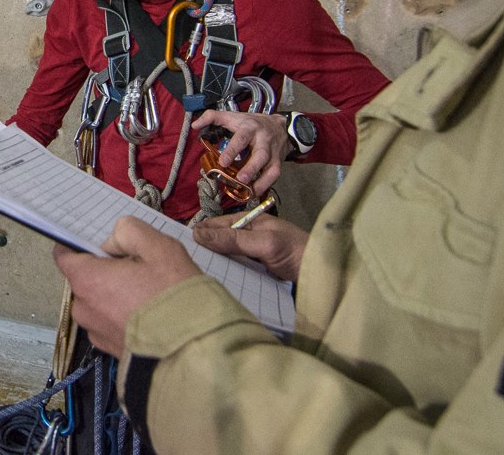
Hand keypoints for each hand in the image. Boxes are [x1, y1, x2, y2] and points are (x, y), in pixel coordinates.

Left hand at [52, 217, 201, 355]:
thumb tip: (113, 240)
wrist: (192, 353)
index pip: (64, 255)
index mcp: (87, 280)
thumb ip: (129, 231)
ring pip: (98, 302)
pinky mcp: (111, 351)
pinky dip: (123, 316)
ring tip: (149, 294)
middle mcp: (84, 309)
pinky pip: (110, 323)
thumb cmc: (172, 296)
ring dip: (115, 295)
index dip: (81, 244)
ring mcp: (96, 333)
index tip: (104, 243)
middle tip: (140, 268)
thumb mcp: (158, 247)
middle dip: (106, 270)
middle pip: (85, 279)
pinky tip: (150, 315)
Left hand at [192, 110, 291, 194]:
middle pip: (260, 154)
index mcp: (250, 128)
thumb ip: (213, 117)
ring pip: (270, 168)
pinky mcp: (278, 162)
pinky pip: (274, 176)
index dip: (232, 150)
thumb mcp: (233, 116)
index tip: (223, 162)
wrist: (281, 126)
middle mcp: (263, 141)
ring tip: (249, 192)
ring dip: (261, 181)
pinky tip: (254, 193)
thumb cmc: (252, 123)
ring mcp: (273, 153)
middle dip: (251, 167)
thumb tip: (195, 125)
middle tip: (240, 179)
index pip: (241, 138)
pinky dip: (265, 185)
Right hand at [192, 213, 308, 281]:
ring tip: (194, 271)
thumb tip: (198, 234)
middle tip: (184, 260)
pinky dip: (226, 272)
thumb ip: (233, 239)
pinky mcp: (257, 271)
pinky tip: (215, 281)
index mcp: (250, 222)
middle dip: (204, 247)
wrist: (323, 274)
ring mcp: (253, 254)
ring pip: (226, 256)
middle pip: (220, 240)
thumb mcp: (264, 242)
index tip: (181, 242)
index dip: (201, 231)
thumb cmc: (295, 251)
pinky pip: (236, 269)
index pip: (218, 224)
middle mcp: (250, 236)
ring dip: (214, 262)